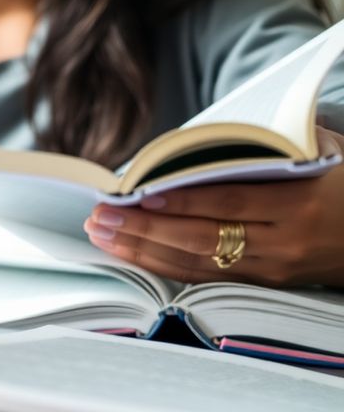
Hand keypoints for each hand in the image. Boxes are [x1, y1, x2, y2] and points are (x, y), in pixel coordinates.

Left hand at [83, 127, 343, 286]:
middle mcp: (285, 243)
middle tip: (99, 216)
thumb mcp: (322, 150)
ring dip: (144, 250)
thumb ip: (269, 144)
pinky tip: (131, 253)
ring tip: (102, 234)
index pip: (229, 203)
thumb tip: (201, 137)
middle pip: (202, 239)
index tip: (138, 193)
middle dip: (145, 229)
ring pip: (197, 264)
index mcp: (300, 204)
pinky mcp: (266, 283)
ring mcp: (274, 268)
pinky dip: (164, 265)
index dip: (182, 200)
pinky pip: (206, 276)